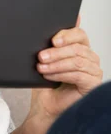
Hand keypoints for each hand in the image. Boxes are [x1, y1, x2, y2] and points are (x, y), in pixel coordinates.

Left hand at [11, 15, 102, 133]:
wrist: (44, 107)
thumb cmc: (46, 85)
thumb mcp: (45, 60)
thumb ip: (49, 45)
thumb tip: (42, 26)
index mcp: (80, 48)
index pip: (79, 34)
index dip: (67, 34)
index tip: (53, 39)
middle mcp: (90, 58)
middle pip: (78, 47)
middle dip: (56, 51)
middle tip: (41, 56)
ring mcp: (93, 71)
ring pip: (77, 61)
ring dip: (56, 63)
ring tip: (41, 67)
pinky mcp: (92, 84)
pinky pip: (79, 74)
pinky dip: (61, 74)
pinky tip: (49, 76)